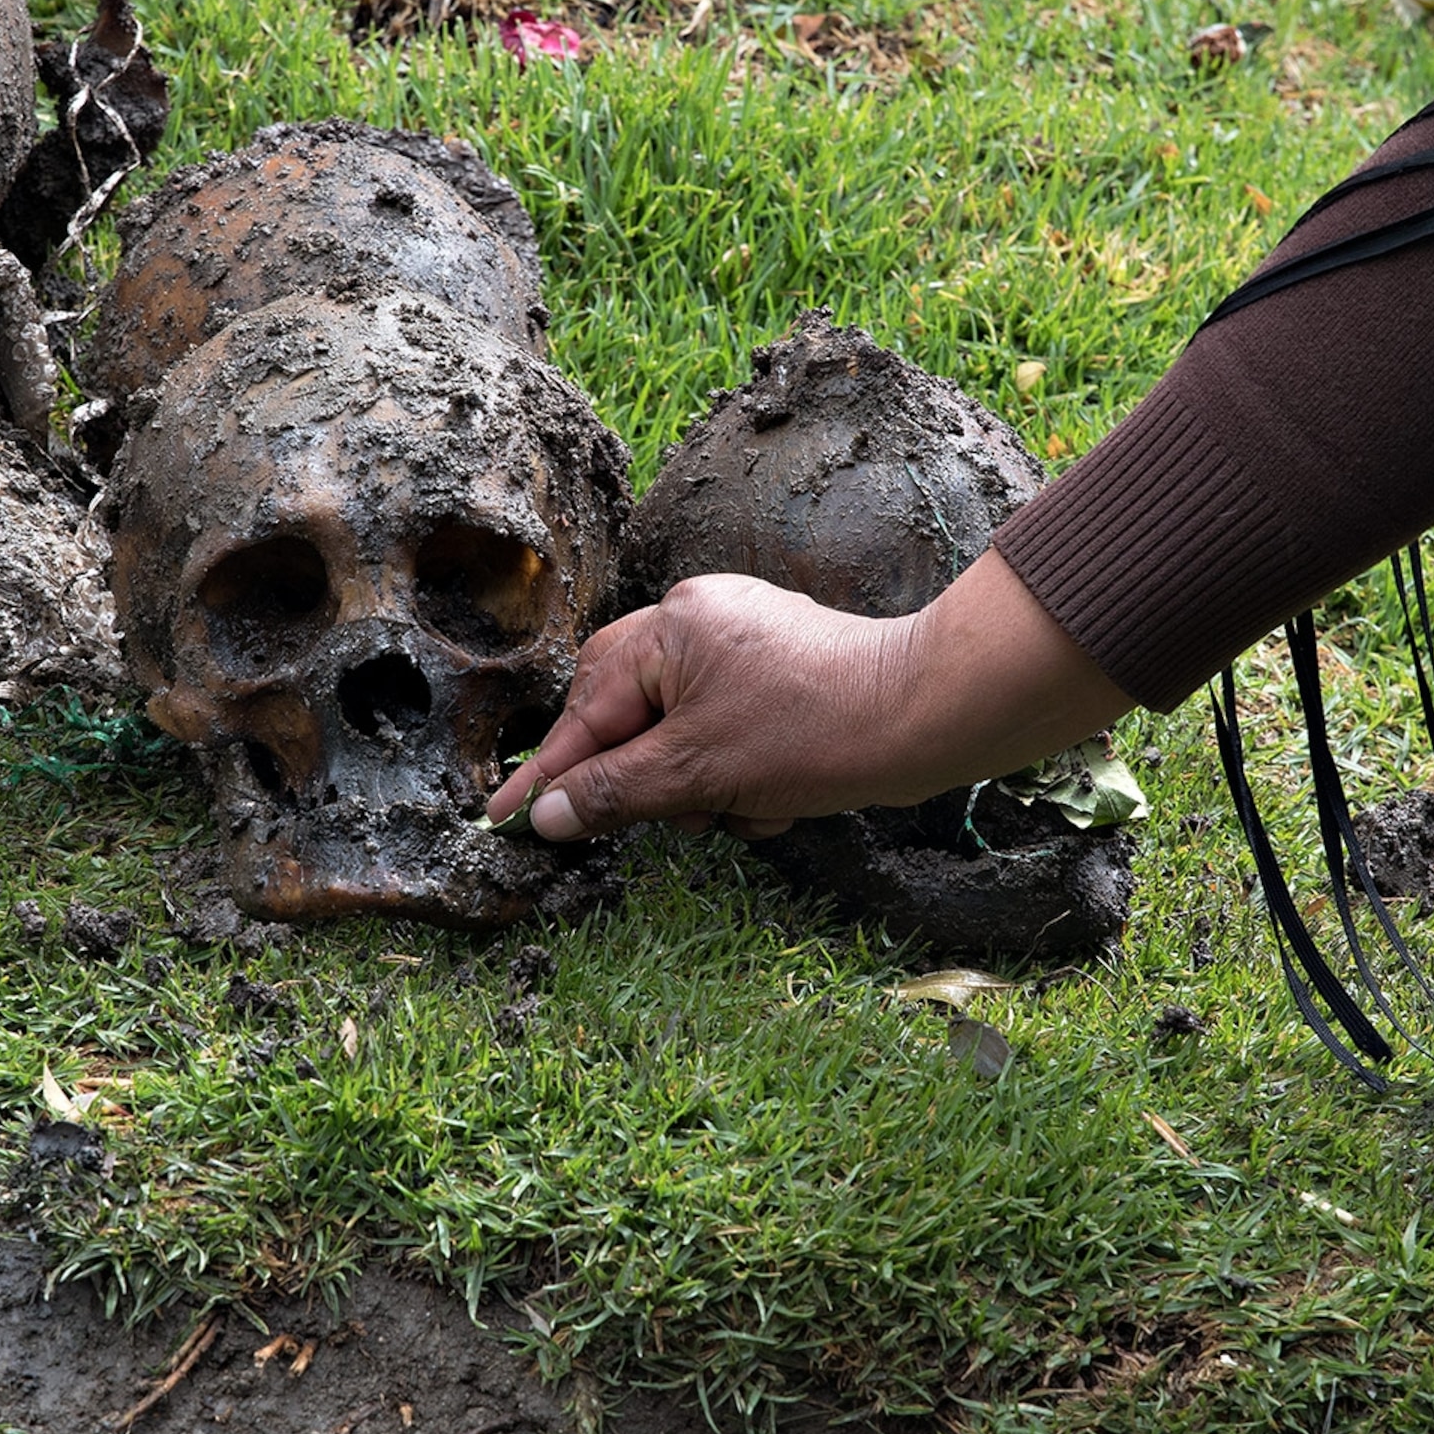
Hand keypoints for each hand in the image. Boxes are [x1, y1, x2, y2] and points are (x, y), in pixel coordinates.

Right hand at [486, 548, 1136, 841]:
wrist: (929, 716)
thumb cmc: (816, 733)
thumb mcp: (700, 777)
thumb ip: (615, 795)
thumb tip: (548, 814)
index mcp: (669, 628)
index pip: (587, 716)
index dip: (550, 776)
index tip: (503, 816)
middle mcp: (700, 617)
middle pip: (631, 718)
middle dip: (655, 781)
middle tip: (682, 815)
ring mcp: (742, 638)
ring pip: (682, 733)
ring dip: (706, 787)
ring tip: (750, 806)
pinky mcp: (779, 665)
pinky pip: (727, 729)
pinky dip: (741, 774)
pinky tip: (777, 799)